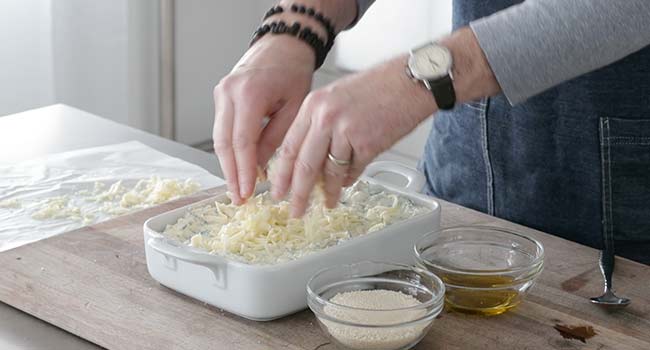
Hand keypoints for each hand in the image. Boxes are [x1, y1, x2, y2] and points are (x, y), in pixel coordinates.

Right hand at [213, 35, 313, 203]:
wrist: (283, 46)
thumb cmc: (294, 72)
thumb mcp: (294, 108)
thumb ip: (276, 139)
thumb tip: (261, 169)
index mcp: (249, 94)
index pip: (241, 142)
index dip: (244, 171)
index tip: (248, 192)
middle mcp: (229, 92)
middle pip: (223, 143)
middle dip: (231, 174)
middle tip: (238, 198)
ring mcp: (221, 93)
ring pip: (218, 138)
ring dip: (228, 165)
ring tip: (238, 188)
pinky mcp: (221, 96)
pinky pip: (222, 128)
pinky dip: (229, 149)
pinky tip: (239, 167)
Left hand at [270, 55, 437, 216]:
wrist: (410, 81)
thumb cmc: (378, 87)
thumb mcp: (336, 97)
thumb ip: (319, 125)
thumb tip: (309, 160)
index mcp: (314, 105)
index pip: (289, 146)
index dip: (282, 173)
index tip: (278, 190)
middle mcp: (326, 117)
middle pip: (304, 165)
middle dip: (298, 193)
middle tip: (295, 210)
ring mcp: (346, 131)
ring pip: (330, 172)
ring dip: (329, 192)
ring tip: (328, 202)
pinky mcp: (368, 144)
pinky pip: (354, 170)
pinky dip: (350, 180)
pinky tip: (349, 183)